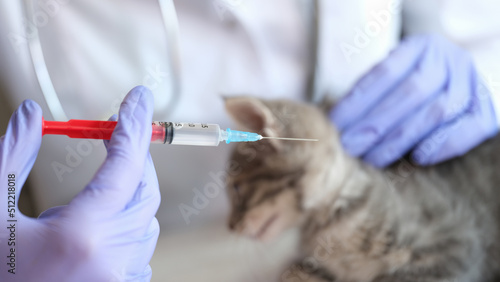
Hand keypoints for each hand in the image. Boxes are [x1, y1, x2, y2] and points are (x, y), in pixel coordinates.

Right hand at [0, 86, 159, 280]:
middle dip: (133, 159)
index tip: (138, 97)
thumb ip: (11, 157)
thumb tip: (33, 113)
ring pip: (145, 222)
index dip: (133, 124)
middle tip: (114, 137)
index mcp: (82, 235)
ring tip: (103, 182)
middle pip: (144, 192)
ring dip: (130, 193)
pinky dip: (128, 227)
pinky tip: (103, 225)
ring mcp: (121, 281)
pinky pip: (138, 251)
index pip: (125, 164)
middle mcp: (112, 259)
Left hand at [330, 34, 497, 166]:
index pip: (384, 73)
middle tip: (349, 148)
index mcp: (419, 46)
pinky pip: (471, 128)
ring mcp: (471, 82)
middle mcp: (449, 58)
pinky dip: (444, 145)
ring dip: (401, 140)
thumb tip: (334, 126)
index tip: (333, 126)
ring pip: (438, 111)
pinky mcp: (486, 109)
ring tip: (373, 159)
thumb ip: (367, 96)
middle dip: (375, 125)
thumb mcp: (389, 80)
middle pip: (411, 92)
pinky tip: (418, 158)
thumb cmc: (406, 87)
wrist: (450, 85)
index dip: (357, 102)